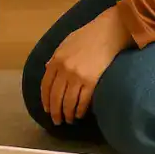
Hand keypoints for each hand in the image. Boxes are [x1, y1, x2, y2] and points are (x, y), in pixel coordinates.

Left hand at [41, 6, 133, 125]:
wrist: (108, 32)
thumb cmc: (87, 36)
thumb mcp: (66, 43)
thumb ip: (55, 57)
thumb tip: (47, 68)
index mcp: (56, 60)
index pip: (45, 85)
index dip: (45, 100)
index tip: (47, 109)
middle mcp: (64, 70)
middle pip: (56, 97)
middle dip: (55, 112)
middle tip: (57, 121)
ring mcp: (77, 76)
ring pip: (68, 102)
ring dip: (67, 114)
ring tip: (69, 120)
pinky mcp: (92, 81)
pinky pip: (83, 101)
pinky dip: (80, 110)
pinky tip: (80, 115)